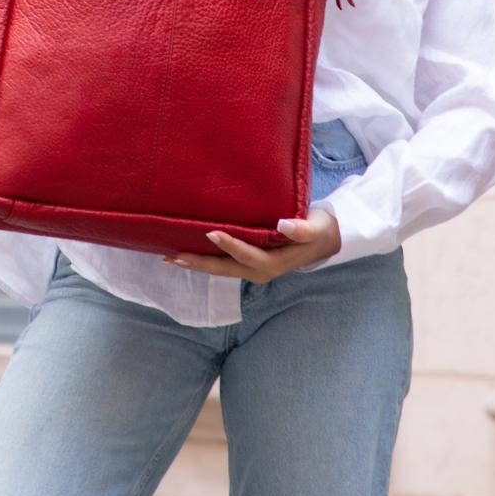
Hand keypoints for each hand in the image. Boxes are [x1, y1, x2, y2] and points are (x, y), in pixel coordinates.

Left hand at [162, 208, 341, 281]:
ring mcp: (253, 269)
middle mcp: (260, 271)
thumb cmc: (318, 229)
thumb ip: (302, 228)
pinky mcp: (249, 263)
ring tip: (171, 258)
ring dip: (197, 263)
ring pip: (221, 269)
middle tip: (173, 257)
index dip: (230, 245)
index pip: (247, 254)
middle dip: (199, 263)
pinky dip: (206, 259)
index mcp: (274, 263)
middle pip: (225, 269)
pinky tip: (189, 252)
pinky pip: (224, 263)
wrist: (324, 241)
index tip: (211, 233)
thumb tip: (283, 225)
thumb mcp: (316, 227)